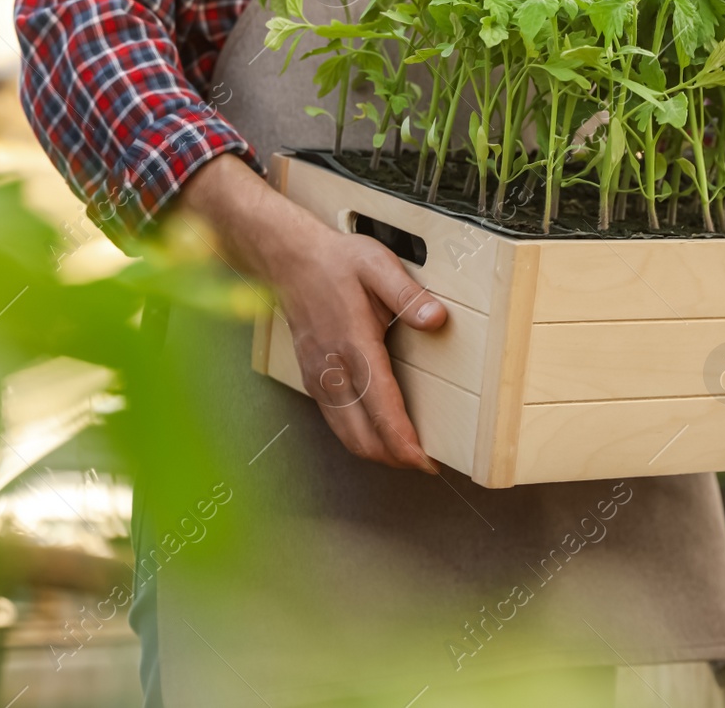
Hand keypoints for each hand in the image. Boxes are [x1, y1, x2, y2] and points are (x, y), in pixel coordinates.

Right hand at [177, 154, 446, 472]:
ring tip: (406, 456)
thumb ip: (408, 295)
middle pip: (361, 434)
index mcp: (352, 344)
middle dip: (394, 457)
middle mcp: (332, 368)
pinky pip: (335, 421)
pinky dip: (357, 438)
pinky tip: (375, 436)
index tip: (423, 460)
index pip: (380, 406)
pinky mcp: (313, 378)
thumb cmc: (335, 261)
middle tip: (425, 463)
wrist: (288, 259)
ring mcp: (319, 377)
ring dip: (376, 451)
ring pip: (346, 434)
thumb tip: (436, 319)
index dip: (402, 440)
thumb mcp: (377, 265)